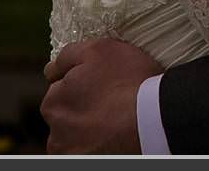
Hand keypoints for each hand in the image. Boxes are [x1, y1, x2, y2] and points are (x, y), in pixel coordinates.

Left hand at [41, 37, 160, 152]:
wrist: (157, 119)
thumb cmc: (129, 82)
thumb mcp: (96, 50)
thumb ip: (66, 56)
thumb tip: (51, 69)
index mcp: (53, 104)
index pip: (60, 93)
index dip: (82, 86)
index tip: (101, 87)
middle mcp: (57, 135)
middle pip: (67, 119)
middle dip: (83, 112)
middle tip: (111, 105)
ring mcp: (73, 155)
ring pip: (78, 140)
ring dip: (90, 134)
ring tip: (116, 125)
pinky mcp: (89, 166)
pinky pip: (91, 153)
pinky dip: (100, 149)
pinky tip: (116, 140)